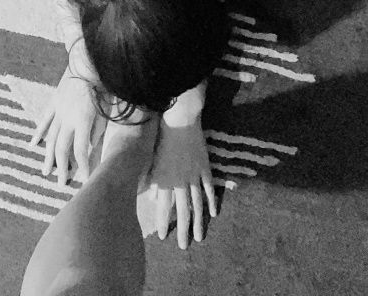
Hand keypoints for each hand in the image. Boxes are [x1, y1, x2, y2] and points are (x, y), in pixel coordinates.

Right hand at [30, 60, 104, 187]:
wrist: (87, 63)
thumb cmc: (101, 86)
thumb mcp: (105, 110)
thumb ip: (97, 130)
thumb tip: (90, 145)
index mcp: (82, 121)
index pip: (80, 150)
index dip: (82, 166)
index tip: (85, 180)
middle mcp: (67, 118)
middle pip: (62, 148)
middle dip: (62, 167)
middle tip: (61, 183)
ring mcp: (58, 110)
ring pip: (51, 137)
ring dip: (48, 155)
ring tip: (46, 171)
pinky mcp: (54, 102)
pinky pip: (45, 120)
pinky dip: (39, 132)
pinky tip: (34, 144)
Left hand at [149, 112, 216, 248]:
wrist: (180, 120)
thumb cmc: (161, 137)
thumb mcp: (154, 161)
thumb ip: (155, 181)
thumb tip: (155, 199)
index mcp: (165, 180)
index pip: (164, 207)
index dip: (164, 222)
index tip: (164, 236)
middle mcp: (180, 181)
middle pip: (182, 210)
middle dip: (183, 229)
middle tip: (184, 246)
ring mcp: (194, 176)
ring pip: (197, 204)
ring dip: (198, 222)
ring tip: (199, 237)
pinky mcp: (205, 168)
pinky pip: (209, 188)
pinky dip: (212, 201)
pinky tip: (213, 214)